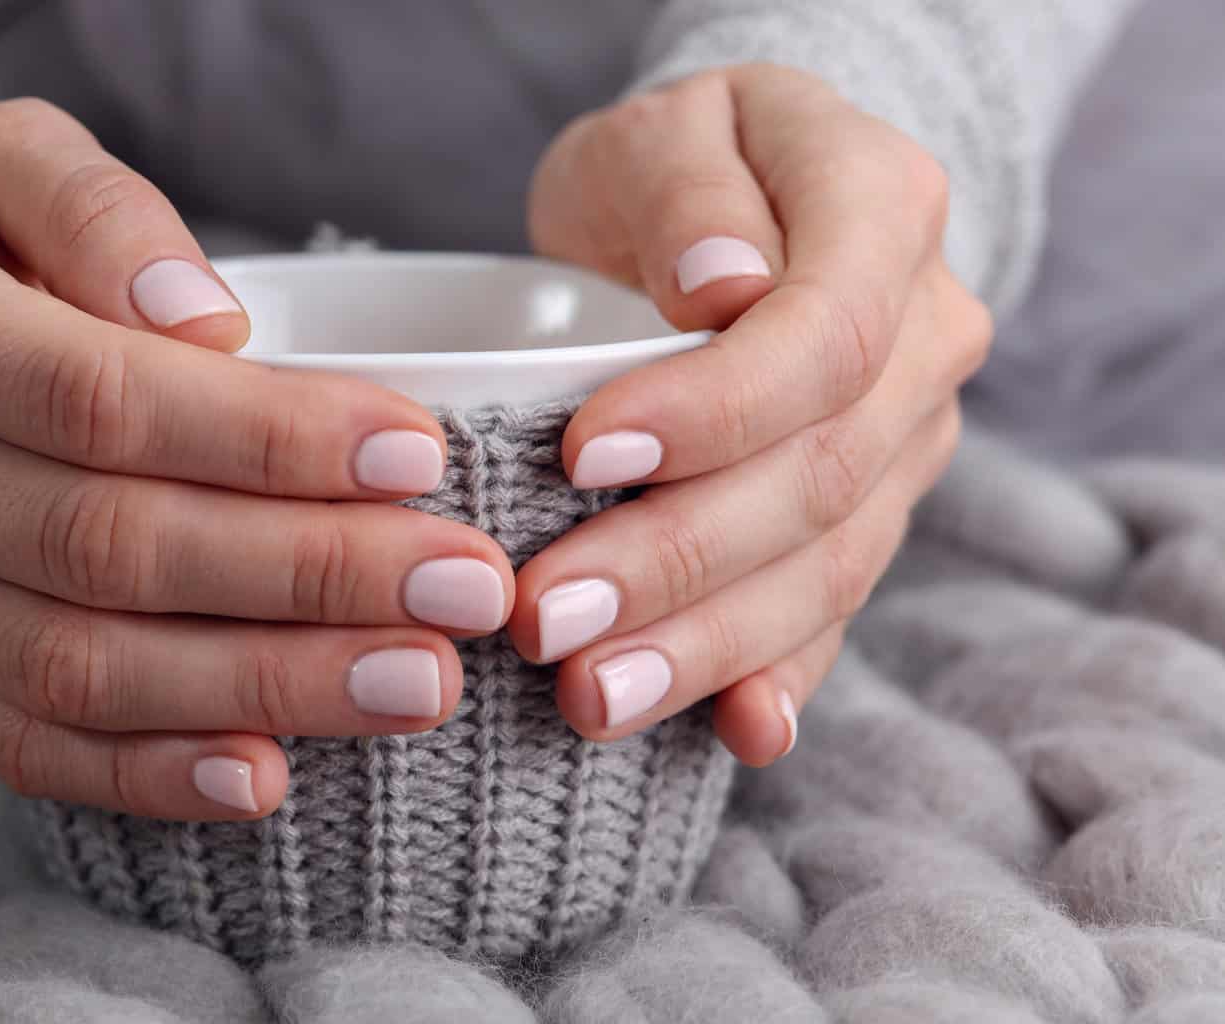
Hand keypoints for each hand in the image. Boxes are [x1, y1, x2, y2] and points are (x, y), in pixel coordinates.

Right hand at [0, 100, 514, 817]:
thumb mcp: (1, 149)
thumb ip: (102, 212)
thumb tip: (212, 325)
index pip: (98, 398)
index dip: (268, 439)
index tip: (419, 455)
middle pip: (105, 548)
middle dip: (308, 577)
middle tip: (467, 590)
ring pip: (77, 665)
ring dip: (262, 687)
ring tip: (416, 684)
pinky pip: (20, 740)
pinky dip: (147, 773)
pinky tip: (268, 774)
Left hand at [517, 65, 991, 764]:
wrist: (740, 213)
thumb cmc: (676, 165)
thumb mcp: (659, 134)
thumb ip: (689, 196)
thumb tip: (726, 289)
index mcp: (886, 212)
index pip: (825, 335)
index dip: (712, 411)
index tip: (582, 455)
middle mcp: (925, 337)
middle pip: (821, 474)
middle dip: (676, 558)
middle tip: (544, 617)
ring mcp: (907, 438)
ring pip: (826, 564)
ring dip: (705, 643)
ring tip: (590, 694)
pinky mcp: (868, 515)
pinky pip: (833, 610)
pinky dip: (778, 677)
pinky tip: (736, 734)